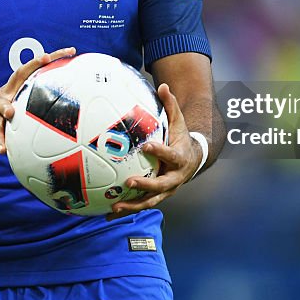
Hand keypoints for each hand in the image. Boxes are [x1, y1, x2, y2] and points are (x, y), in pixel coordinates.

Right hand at [0, 47, 75, 151]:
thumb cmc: (3, 112)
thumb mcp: (18, 105)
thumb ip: (36, 105)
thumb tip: (67, 115)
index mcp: (18, 87)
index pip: (36, 68)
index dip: (53, 57)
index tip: (70, 50)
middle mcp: (7, 91)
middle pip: (20, 73)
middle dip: (34, 63)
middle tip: (46, 57)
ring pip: (0, 104)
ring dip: (6, 107)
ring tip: (10, 113)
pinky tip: (4, 150)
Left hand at [106, 82, 201, 220]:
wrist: (192, 160)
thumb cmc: (180, 137)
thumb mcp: (179, 122)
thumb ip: (171, 105)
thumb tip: (163, 85)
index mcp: (179, 158)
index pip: (171, 156)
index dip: (160, 152)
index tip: (148, 147)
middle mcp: (174, 178)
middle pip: (161, 185)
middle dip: (146, 185)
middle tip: (129, 181)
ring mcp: (165, 191)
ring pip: (150, 201)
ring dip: (133, 205)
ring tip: (115, 206)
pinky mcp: (156, 197)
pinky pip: (140, 205)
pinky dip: (126, 210)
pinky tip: (107, 214)